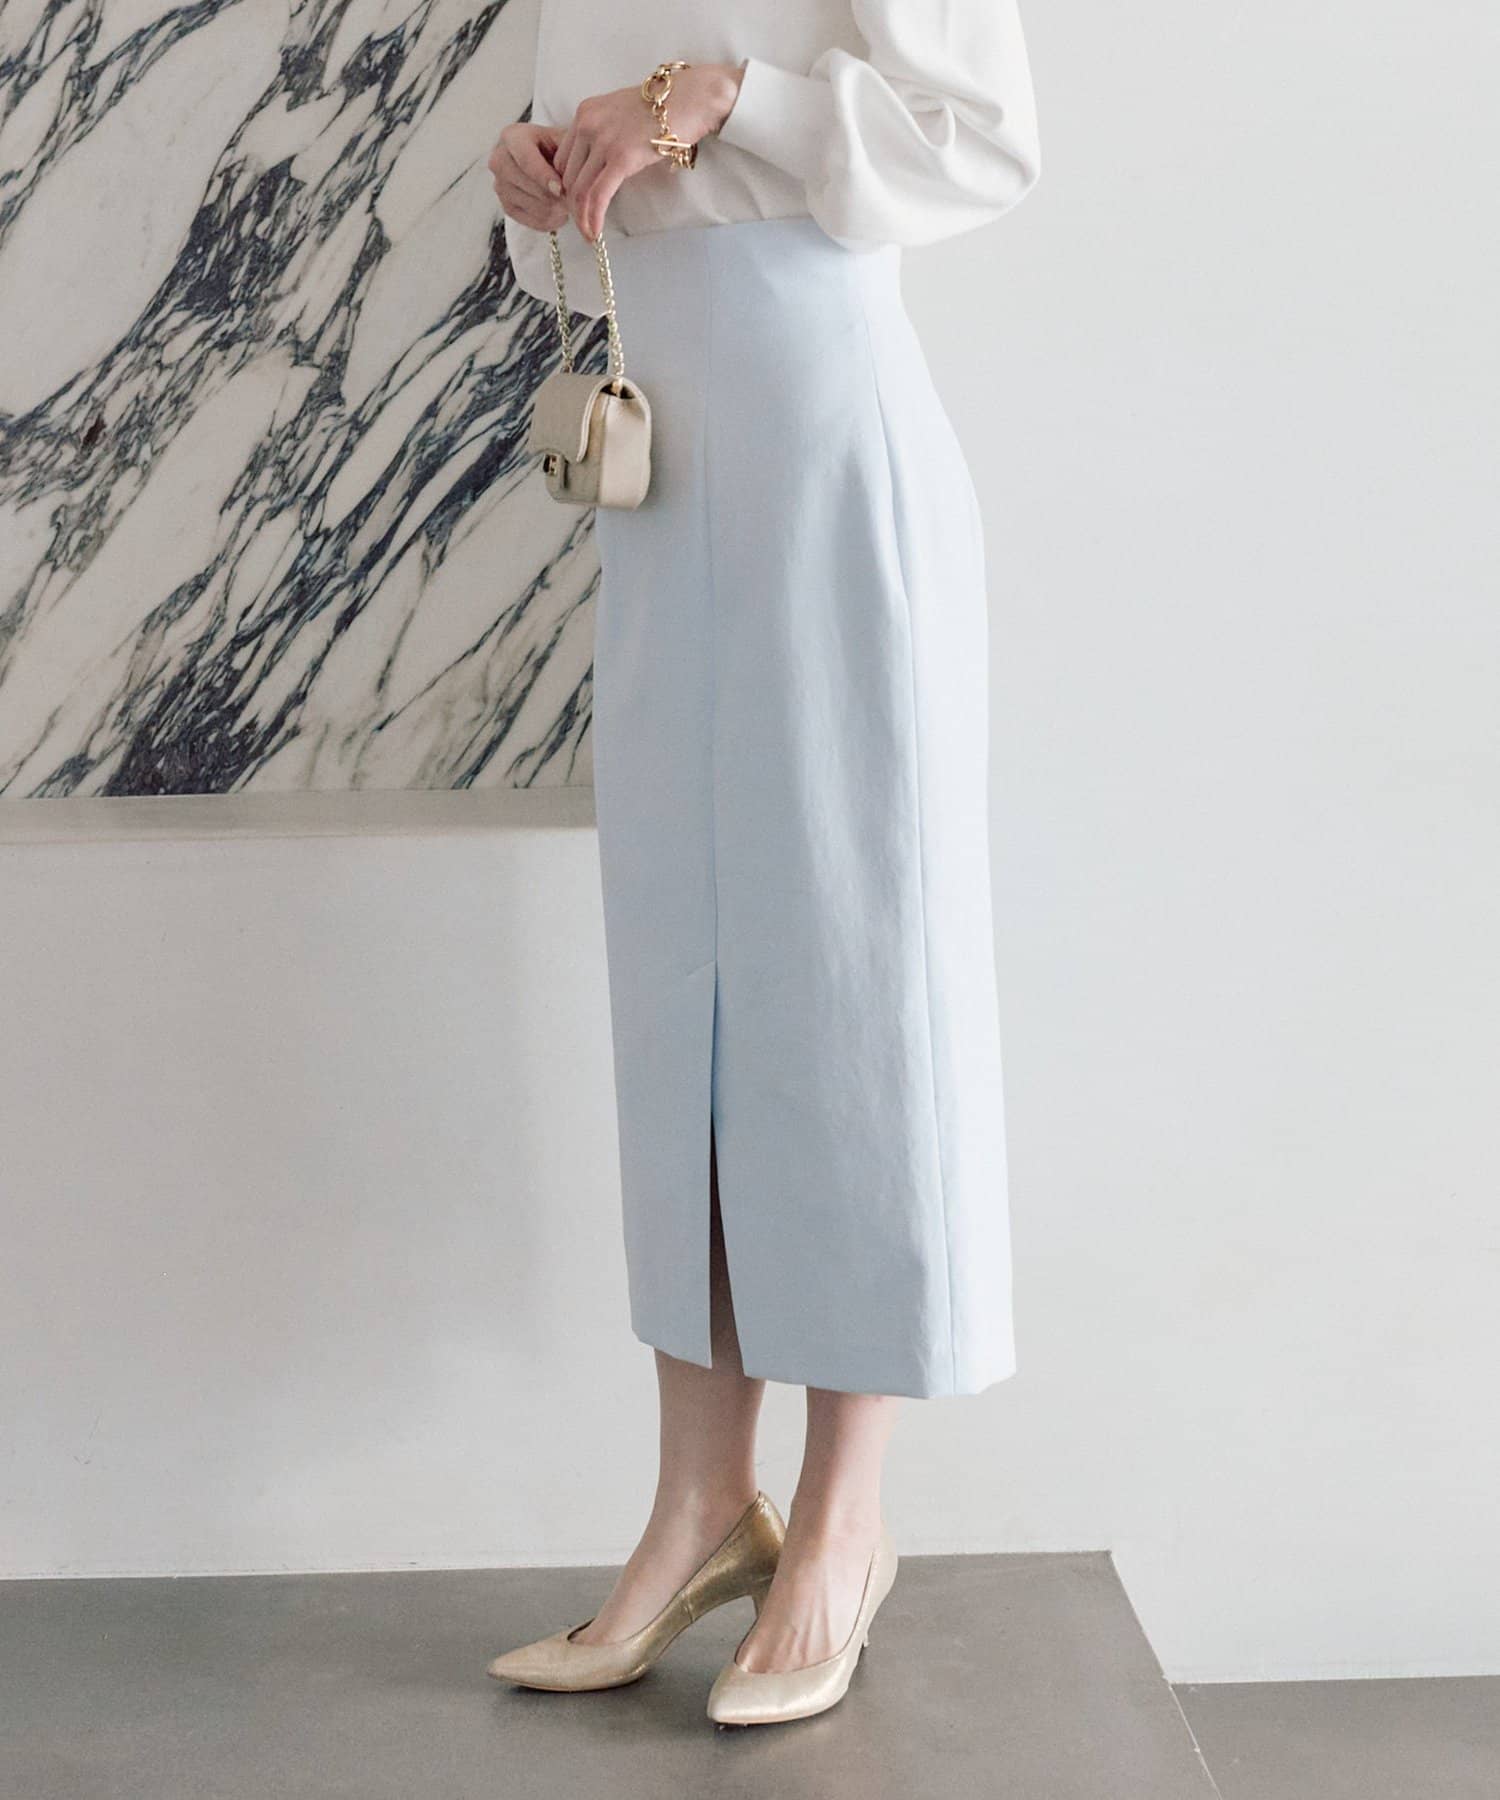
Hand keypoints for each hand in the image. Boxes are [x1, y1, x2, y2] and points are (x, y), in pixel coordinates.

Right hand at [487, 121, 569, 231]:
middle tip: (576, 196)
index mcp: (512, 137)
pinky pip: (535, 222)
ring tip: (569, 200)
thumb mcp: (562, 138)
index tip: (561, 189)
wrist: (541, 156)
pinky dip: (553, 220)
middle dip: (557, 195)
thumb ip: (567, 152)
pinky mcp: (507, 207)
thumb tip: (571, 180)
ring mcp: (500, 186)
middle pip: (531, 187)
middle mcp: (499, 160)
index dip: (545, 177)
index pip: (526, 161)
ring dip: (558, 209)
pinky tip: (560, 211)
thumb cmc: (553, 145)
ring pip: (537, 207)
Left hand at [554, 62, 744, 241]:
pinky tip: (594, 232)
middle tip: (582, 223)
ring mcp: (603, 140)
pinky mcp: (621, 158)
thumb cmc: (665, 107)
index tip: (577, 202)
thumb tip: (601, 164)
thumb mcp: (622, 114)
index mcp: (586, 113)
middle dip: (572, 204)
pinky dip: (593, 218)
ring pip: (579, 189)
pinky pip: (598, 196)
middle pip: (567, 176)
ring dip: (581, 217)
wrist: (691, 97)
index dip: (567, 184)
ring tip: (588, 233)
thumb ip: (605, 134)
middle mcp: (587, 124)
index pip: (563, 157)